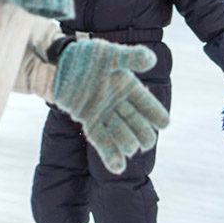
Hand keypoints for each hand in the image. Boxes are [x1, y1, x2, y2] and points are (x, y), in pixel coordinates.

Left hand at [54, 39, 170, 173]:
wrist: (58, 64)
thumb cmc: (87, 55)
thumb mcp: (109, 54)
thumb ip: (129, 57)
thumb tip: (151, 59)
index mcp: (127, 87)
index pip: (146, 103)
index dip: (155, 113)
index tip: (165, 124)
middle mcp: (119, 103)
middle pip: (136, 123)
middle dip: (143, 134)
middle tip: (146, 142)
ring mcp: (104, 113)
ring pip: (120, 134)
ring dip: (126, 144)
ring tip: (130, 150)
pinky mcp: (89, 121)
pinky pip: (101, 140)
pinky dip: (109, 154)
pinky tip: (118, 168)